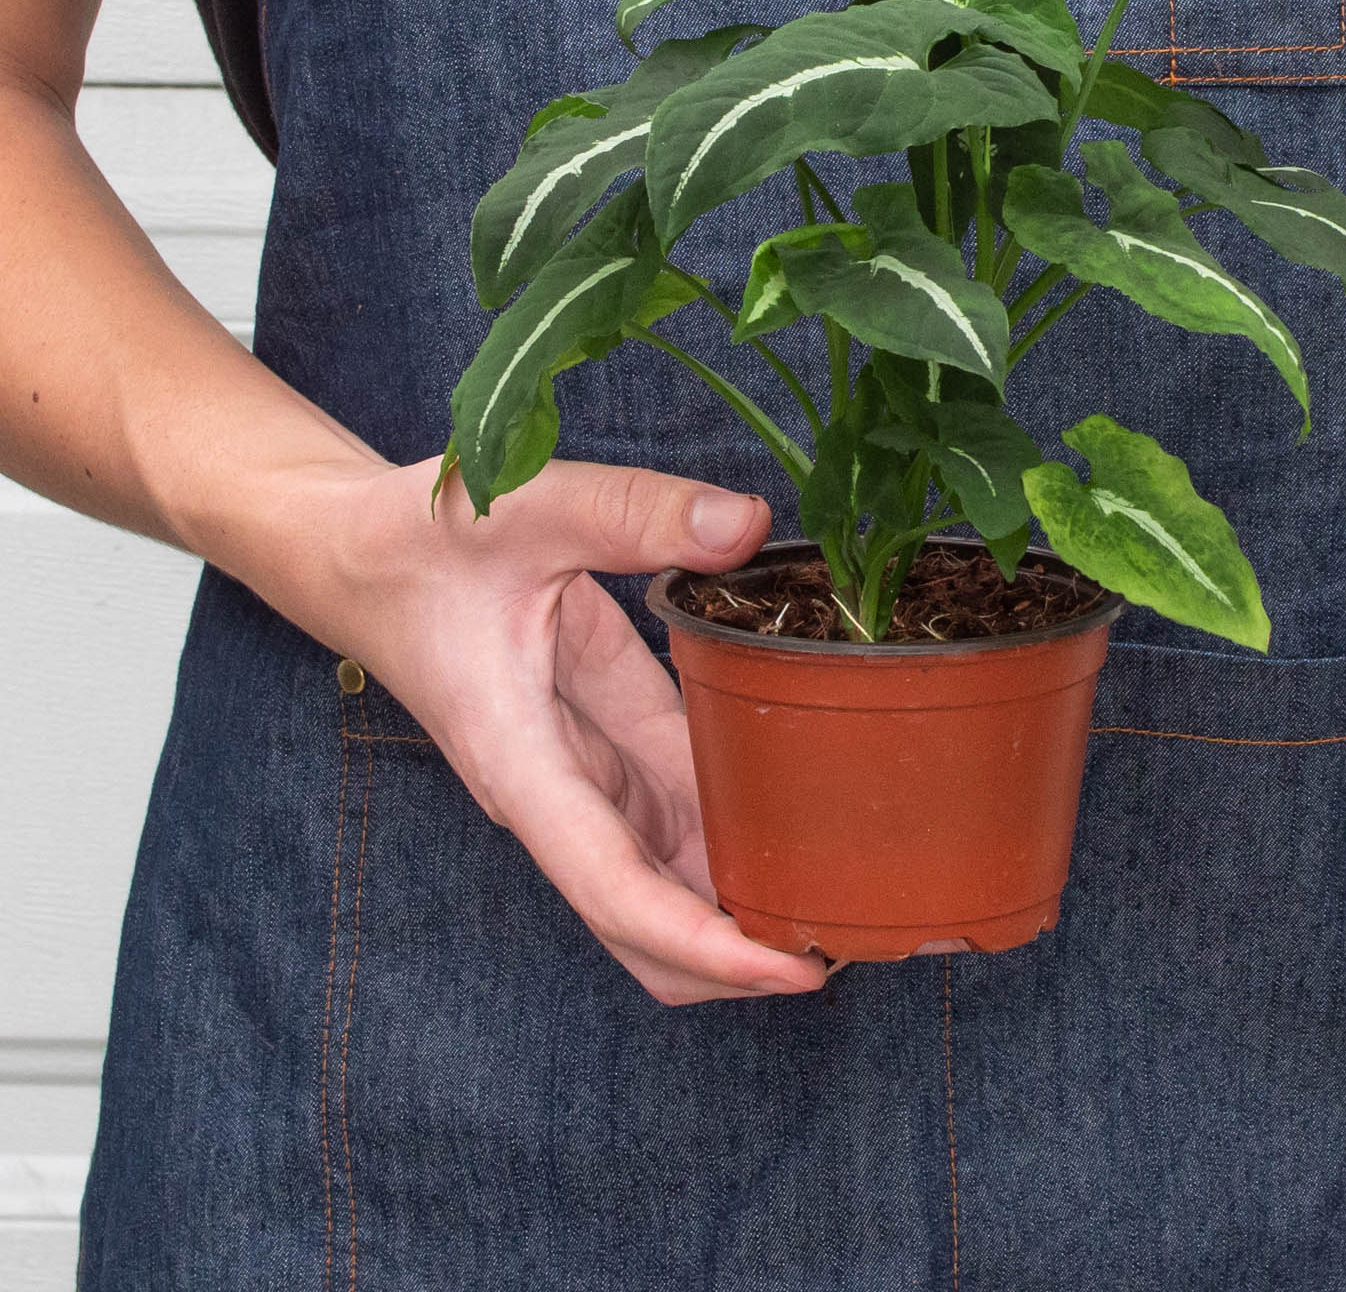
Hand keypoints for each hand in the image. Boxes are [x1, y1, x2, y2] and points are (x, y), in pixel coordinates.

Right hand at [283, 453, 828, 1005]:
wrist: (355, 553)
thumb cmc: (412, 543)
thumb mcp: (524, 510)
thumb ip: (633, 513)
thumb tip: (744, 526)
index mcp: (524, 766)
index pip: (618, 893)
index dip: (707, 945)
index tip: (793, 972)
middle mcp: (555, 793)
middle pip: (649, 924)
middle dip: (738, 955)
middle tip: (853, 938)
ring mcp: (581, 773)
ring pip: (666, 877)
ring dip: (741, 899)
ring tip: (850, 894)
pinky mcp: (604, 735)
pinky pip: (676, 807)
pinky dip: (732, 827)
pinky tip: (804, 815)